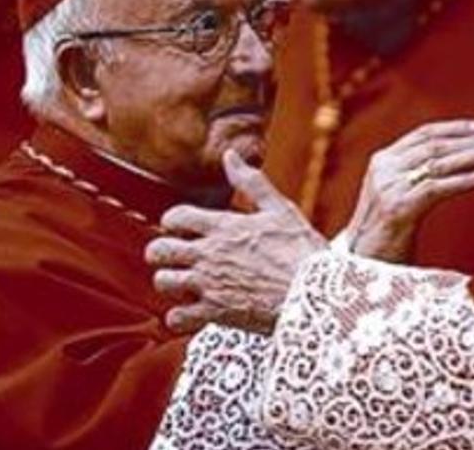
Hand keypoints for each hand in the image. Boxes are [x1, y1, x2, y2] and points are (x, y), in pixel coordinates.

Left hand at [145, 150, 324, 334]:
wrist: (314, 294)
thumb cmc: (302, 250)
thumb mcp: (279, 208)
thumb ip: (250, 182)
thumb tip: (230, 155)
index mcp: (222, 226)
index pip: (175, 217)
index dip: (173, 221)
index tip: (181, 227)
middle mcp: (208, 254)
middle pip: (159, 250)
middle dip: (161, 251)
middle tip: (173, 255)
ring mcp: (208, 285)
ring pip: (163, 282)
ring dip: (170, 281)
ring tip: (183, 282)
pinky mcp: (214, 313)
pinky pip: (176, 318)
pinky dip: (180, 316)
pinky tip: (192, 311)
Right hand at [346, 120, 473, 261]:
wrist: (361, 267)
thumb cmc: (387, 236)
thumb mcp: (398, 197)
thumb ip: (416, 177)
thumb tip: (454, 163)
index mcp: (383, 160)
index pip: (424, 133)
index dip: (456, 128)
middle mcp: (383, 168)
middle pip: (433, 144)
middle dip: (469, 140)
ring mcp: (388, 187)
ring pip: (437, 163)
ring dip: (471, 156)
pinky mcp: (397, 208)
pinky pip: (437, 188)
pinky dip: (464, 180)